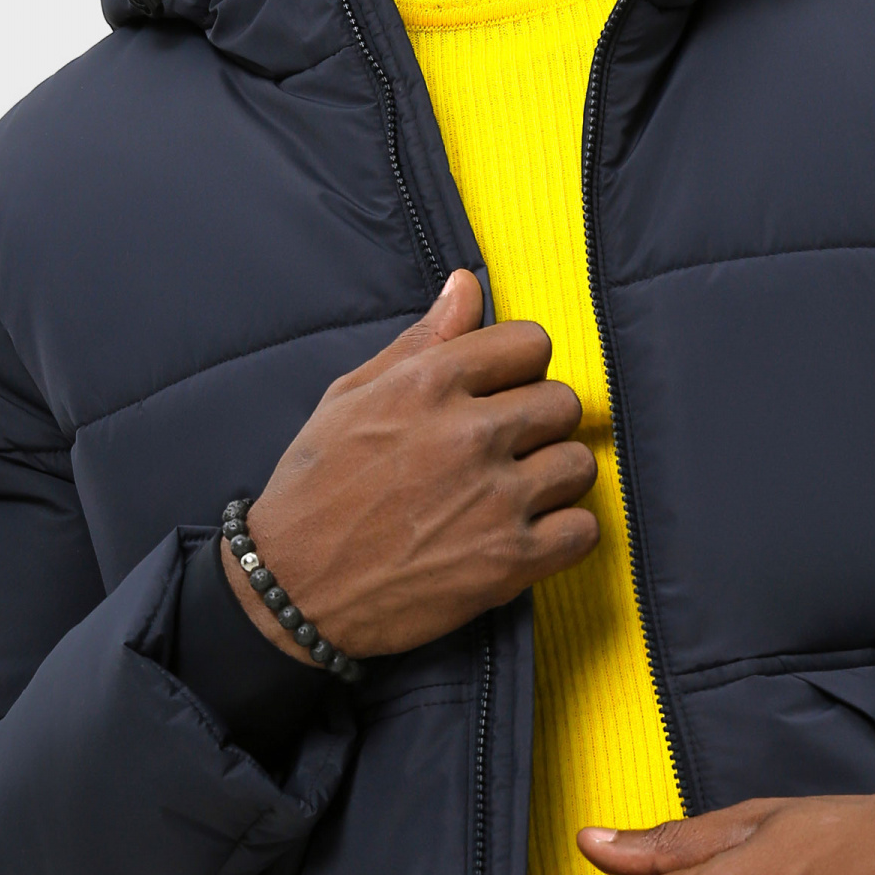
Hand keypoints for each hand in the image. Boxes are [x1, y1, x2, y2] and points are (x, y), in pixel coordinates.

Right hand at [226, 268, 598, 660]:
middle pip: (561, 403)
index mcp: (429, 384)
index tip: (501, 392)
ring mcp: (495, 499)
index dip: (519, 367)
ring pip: (578, 464)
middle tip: (505, 449)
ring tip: (516, 493)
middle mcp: (470, 434)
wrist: (292, 588)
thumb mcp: (350, 397)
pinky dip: (563, 533)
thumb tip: (466, 285)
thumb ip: (420, 341)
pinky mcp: (510, 560)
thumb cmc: (315, 488)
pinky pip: (582, 530)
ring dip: (553, 478)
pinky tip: (530, 534)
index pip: (530, 343)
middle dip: (538, 423)